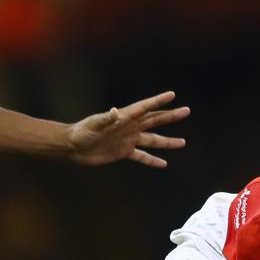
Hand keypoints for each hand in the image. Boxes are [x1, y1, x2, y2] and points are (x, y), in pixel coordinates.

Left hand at [67, 91, 188, 167]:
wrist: (72, 147)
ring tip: (183, 142)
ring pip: (153, 140)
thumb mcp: (94, 124)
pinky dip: (152, 160)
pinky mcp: (124, 152)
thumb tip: (115, 111)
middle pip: (155, 121)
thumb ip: (106, 119)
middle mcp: (130, 127)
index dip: (159, 101)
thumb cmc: (82, 132)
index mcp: (125, 117)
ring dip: (167, 141)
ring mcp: (128, 140)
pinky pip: (142, 157)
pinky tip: (163, 164)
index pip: (145, 108)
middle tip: (186, 110)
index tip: (172, 95)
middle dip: (170, 116)